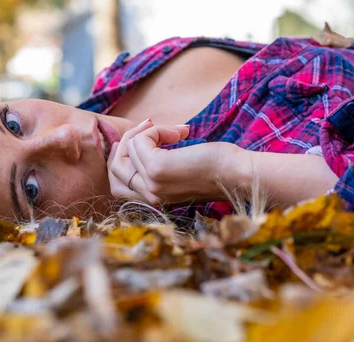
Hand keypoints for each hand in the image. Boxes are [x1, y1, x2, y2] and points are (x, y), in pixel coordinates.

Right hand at [107, 119, 244, 205]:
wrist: (238, 175)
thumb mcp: (178, 171)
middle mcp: (148, 197)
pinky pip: (141, 141)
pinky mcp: (157, 169)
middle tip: (150, 127)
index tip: (143, 138)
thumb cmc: (215, 170)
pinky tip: (181, 133)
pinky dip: (157, 130)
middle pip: (115, 167)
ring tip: (173, 131)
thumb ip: (155, 165)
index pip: (116, 184)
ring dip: (146, 132)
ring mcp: (151, 185)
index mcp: (152, 201)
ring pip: (126, 150)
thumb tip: (138, 135)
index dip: (123, 157)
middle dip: (128, 141)